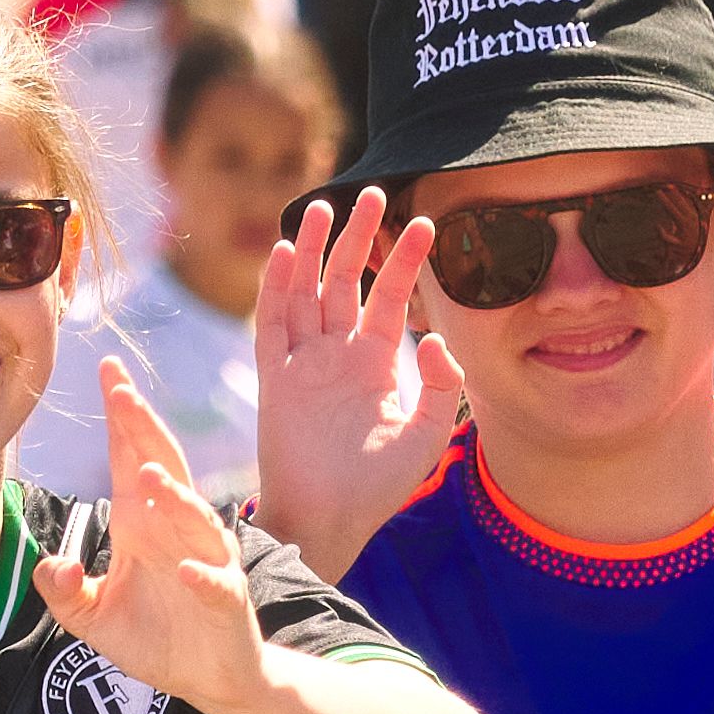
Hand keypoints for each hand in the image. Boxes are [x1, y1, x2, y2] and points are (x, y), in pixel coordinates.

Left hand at [26, 366, 270, 713]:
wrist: (211, 678)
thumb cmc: (155, 636)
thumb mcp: (92, 618)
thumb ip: (63, 592)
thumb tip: (53, 565)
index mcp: (140, 522)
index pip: (128, 457)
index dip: (120, 416)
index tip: (108, 372)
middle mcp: (175, 530)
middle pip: (162, 466)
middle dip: (143, 429)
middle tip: (122, 392)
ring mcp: (206, 561)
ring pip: (194, 519)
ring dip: (174, 498)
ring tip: (150, 476)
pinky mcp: (227, 600)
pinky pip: (215, 583)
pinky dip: (201, 576)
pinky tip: (183, 570)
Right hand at [252, 192, 470, 561]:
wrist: (330, 520)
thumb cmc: (378, 485)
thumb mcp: (426, 435)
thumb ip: (440, 386)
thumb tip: (437, 338)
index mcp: (375, 363)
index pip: (389, 298)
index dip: (404, 261)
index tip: (425, 223)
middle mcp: (337, 354)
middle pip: (344, 281)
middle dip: (357, 238)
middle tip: (372, 193)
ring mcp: (303, 363)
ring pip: (305, 292)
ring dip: (312, 250)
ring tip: (322, 206)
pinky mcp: (274, 380)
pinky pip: (273, 325)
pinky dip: (277, 289)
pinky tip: (286, 254)